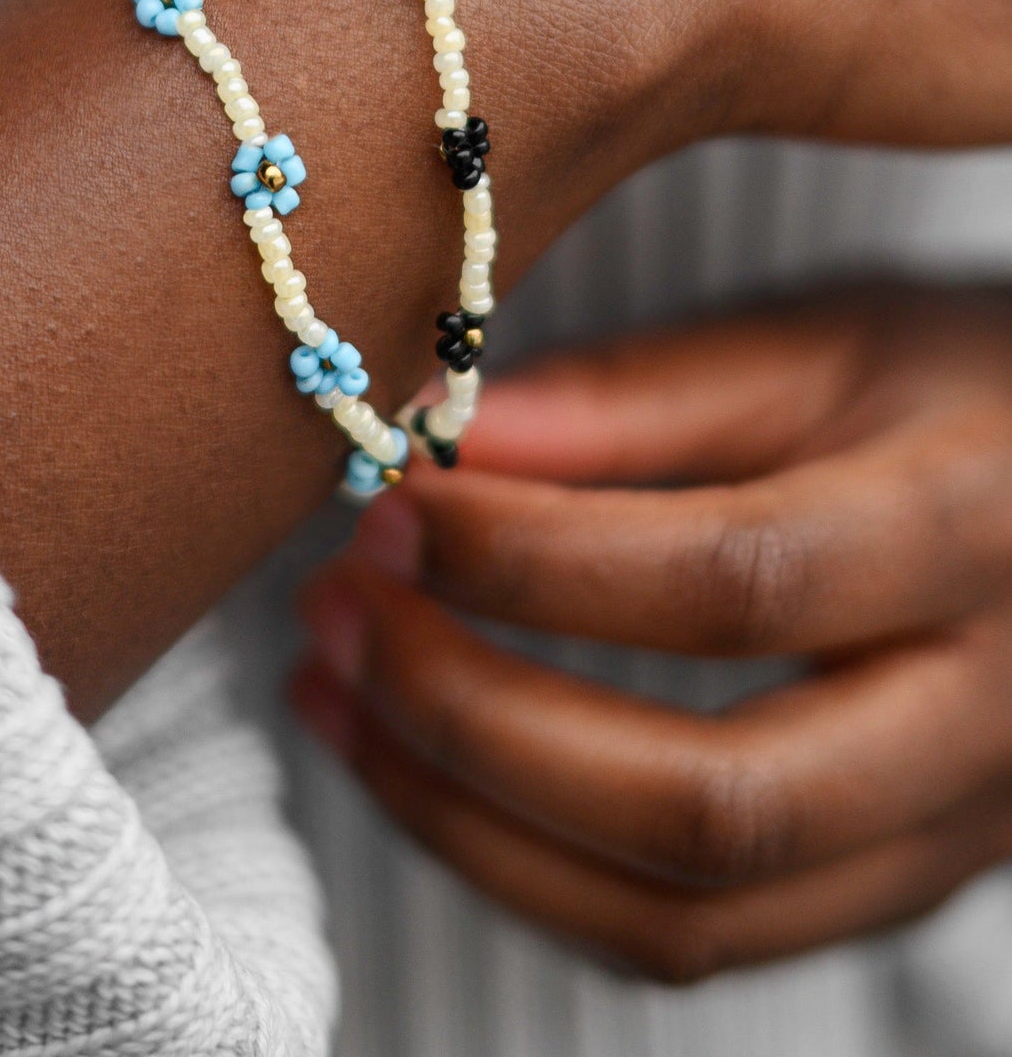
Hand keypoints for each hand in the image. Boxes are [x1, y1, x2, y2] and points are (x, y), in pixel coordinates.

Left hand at [294, 285, 1011, 980]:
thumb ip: (640, 393)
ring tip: (333, 688)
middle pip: (711, 801)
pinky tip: (419, 764)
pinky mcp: (890, 892)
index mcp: (972, 535)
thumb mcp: (830, 340)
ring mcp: (945, 839)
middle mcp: (981, 723)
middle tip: (336, 608)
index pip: (737, 581)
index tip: (391, 501)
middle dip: (478, 718)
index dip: (535, 557)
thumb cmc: (961, 389)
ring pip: (688, 914)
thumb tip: (434, 434)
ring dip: (468, 817)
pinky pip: (695, 940)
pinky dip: (526, 870)